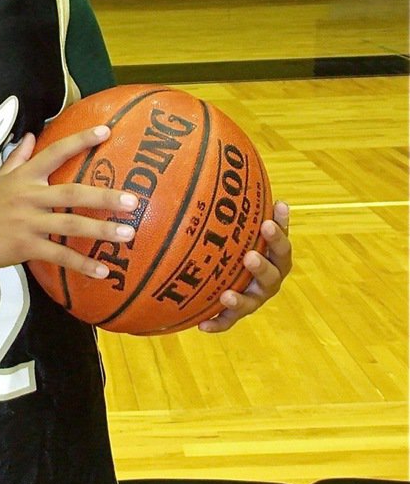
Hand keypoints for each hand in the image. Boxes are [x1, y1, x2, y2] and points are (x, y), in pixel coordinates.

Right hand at [0, 126, 137, 276]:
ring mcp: (28, 222)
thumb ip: (17, 158)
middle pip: (71, 193)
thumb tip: (30, 135)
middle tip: (132, 200)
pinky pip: (58, 256)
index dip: (80, 141)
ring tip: (127, 234)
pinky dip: (81, 264)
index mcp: (25, 177)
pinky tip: (103, 271)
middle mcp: (29, 196)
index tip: (107, 131)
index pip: (55, 152)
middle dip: (103, 196)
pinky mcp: (25, 246)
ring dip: (100, 230)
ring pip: (69, 224)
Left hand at [198, 201, 291, 332]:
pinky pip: (227, 321)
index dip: (281, 228)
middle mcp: (268, 276)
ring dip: (242, 298)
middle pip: (275, 272)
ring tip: (227, 294)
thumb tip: (228, 157)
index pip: (281, 240)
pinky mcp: (234, 312)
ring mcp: (253, 295)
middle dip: (264, 264)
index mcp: (272, 253)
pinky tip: (201, 326)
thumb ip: (233, 200)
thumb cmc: (227, 238)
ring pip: (254, 300)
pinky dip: (217, 323)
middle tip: (249, 255)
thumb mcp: (230, 221)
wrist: (217, 272)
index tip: (277, 208)